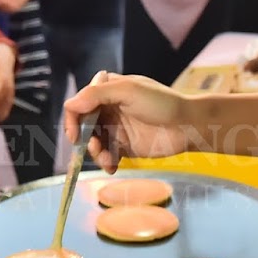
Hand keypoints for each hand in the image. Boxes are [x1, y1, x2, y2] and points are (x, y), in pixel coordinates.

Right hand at [65, 72, 197, 170]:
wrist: (188, 126)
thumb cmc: (161, 103)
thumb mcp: (127, 90)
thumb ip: (96, 95)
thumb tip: (70, 104)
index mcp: (108, 90)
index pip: (80, 103)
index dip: (73, 118)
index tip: (75, 135)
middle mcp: (109, 109)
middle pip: (83, 126)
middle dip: (84, 139)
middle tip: (94, 147)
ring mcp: (117, 128)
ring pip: (93, 143)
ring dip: (95, 153)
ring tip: (107, 159)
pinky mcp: (125, 147)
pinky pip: (107, 156)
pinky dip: (105, 162)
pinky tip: (112, 166)